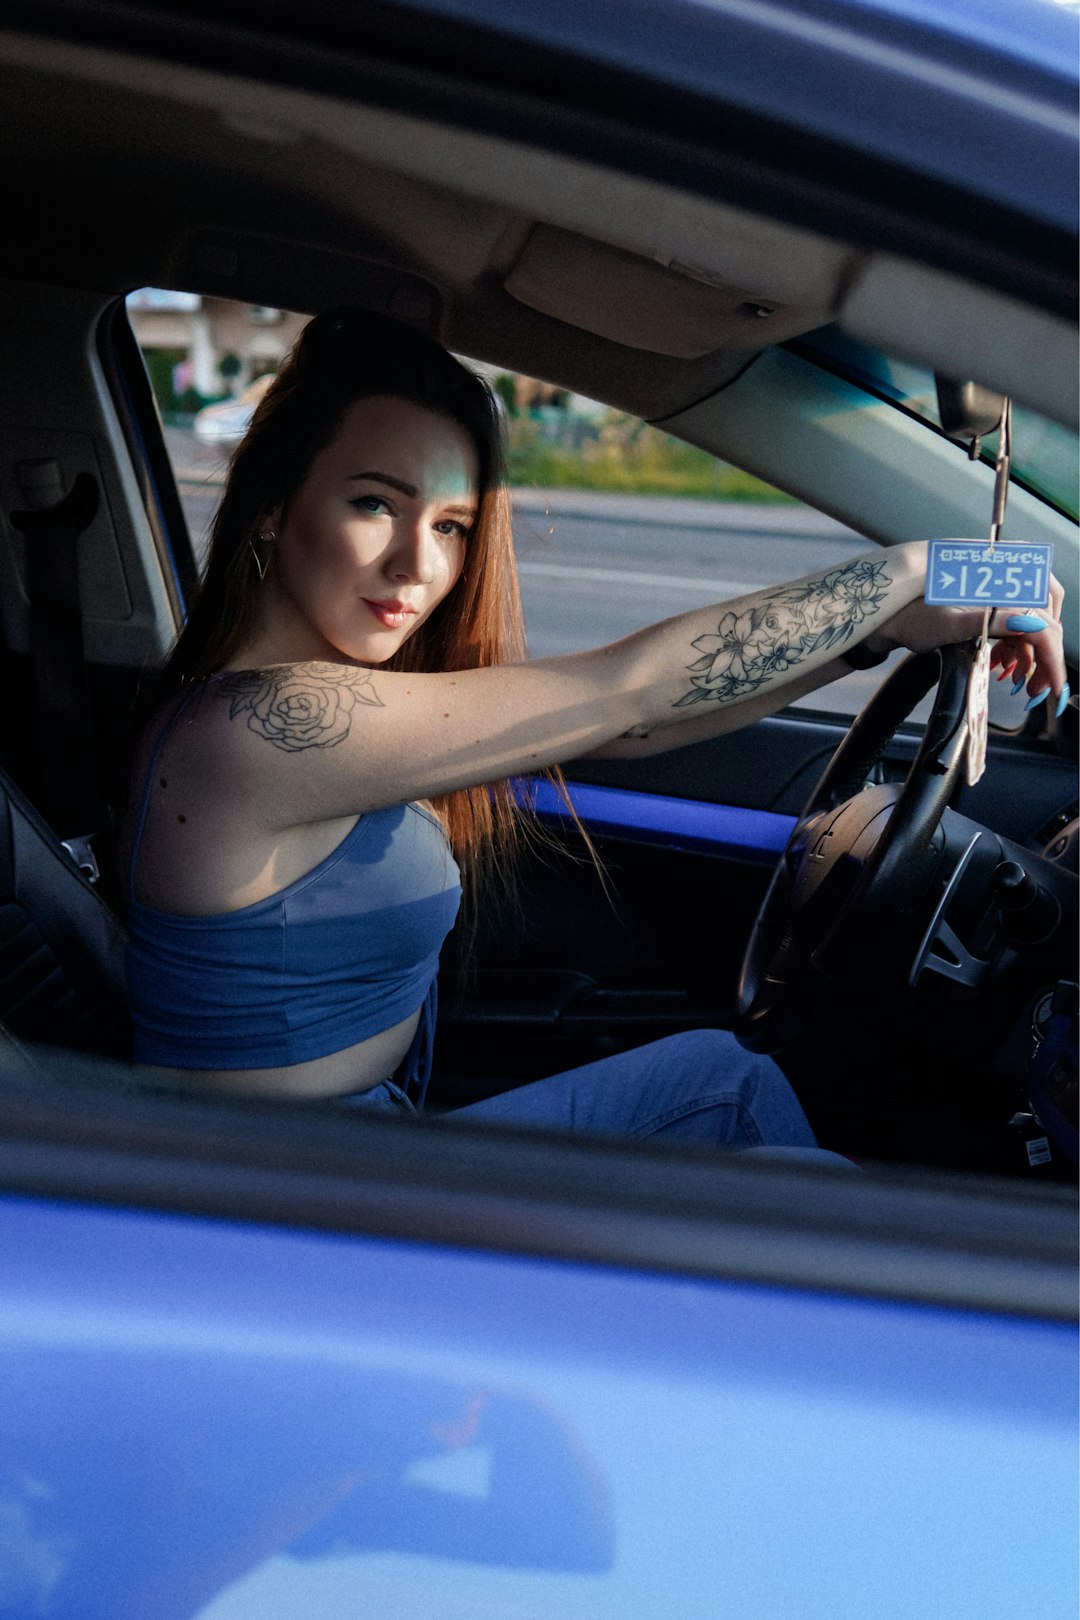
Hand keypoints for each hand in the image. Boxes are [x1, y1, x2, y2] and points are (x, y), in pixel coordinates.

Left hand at [872, 571, 1067, 713]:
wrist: (885, 608)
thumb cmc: (910, 613)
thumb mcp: (950, 624)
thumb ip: (994, 622)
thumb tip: (1031, 626)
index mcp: (997, 580)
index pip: (1041, 623)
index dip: (1052, 659)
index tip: (1054, 688)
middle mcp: (1003, 578)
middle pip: (1045, 619)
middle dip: (1045, 658)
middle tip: (1036, 689)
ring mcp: (998, 588)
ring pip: (1033, 620)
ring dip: (1030, 652)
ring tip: (1016, 680)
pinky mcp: (991, 598)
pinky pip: (1016, 620)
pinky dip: (1015, 644)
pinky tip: (1003, 663)